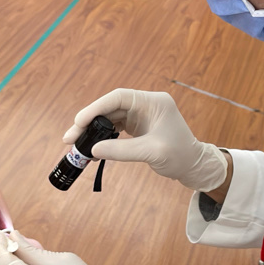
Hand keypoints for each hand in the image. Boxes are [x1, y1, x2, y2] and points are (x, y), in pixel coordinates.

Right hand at [63, 89, 227, 191]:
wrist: (194, 167)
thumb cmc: (180, 156)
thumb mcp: (151, 153)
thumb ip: (122, 150)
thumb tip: (92, 150)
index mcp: (153, 102)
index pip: (118, 98)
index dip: (95, 108)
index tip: (78, 122)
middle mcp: (146, 104)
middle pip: (109, 108)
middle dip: (89, 122)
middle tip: (69, 138)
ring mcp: (141, 114)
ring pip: (109, 118)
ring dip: (92, 130)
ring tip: (75, 145)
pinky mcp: (137, 126)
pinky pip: (114, 128)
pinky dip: (101, 137)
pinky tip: (91, 148)